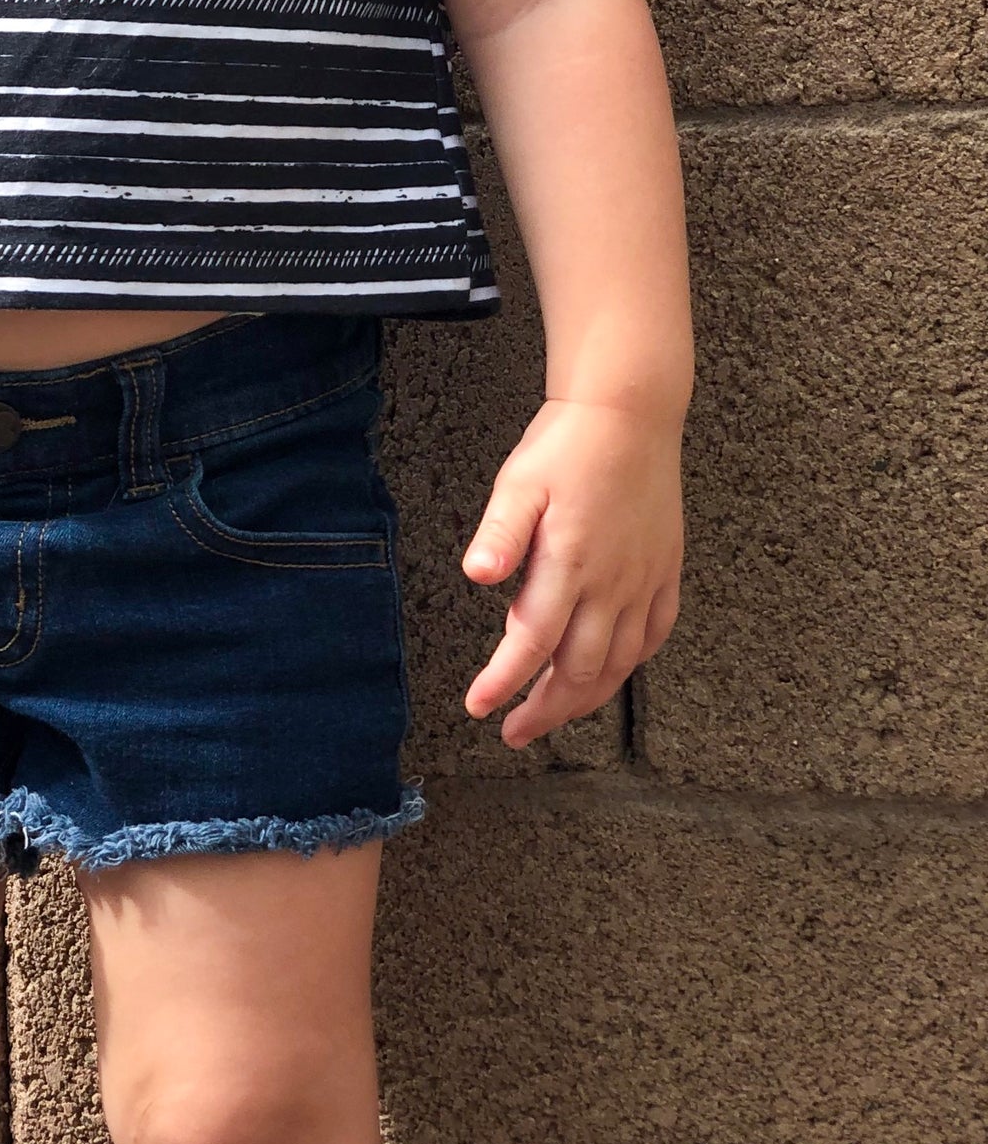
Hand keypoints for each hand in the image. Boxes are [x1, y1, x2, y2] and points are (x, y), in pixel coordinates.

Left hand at [460, 397, 683, 749]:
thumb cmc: (566, 444)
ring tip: (554, 713)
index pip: (533, 643)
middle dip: (545, 709)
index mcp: (570, 563)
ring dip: (585, 697)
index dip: (504, 683)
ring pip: (619, 662)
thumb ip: (501, 533)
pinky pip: (654, 635)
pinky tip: (611, 672)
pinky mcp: (666, 570)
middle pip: (580, 670)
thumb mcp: (520, 480)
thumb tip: (477, 575)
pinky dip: (630, 664)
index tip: (478, 709)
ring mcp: (644, 580)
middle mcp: (612, 582)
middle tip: (514, 732)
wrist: (630, 411)